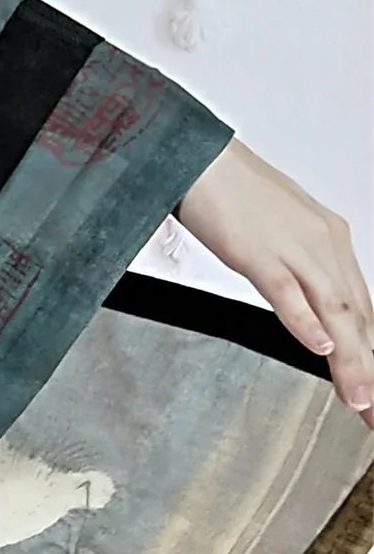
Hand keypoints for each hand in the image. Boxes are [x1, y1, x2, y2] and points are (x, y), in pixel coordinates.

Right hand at [175, 136, 373, 428]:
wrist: (198, 155)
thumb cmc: (229, 192)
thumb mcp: (276, 233)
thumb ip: (297, 268)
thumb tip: (307, 303)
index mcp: (329, 240)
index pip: (361, 308)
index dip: (372, 351)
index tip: (373, 386)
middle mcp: (323, 245)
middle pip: (357, 317)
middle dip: (372, 368)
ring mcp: (294, 249)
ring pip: (334, 312)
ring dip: (352, 361)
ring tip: (360, 398)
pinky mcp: (258, 251)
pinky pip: (287, 293)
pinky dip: (305, 323)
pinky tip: (318, 348)